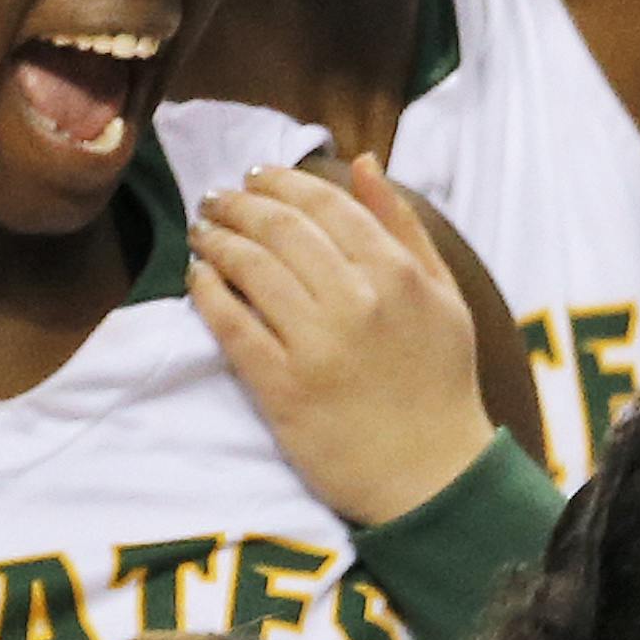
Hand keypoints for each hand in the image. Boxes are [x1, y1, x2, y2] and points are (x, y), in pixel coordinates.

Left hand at [189, 157, 492, 523]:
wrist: (433, 474)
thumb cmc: (440, 382)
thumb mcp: (443, 294)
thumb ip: (403, 226)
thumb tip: (363, 164)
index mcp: (396, 273)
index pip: (325, 204)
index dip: (281, 181)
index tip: (256, 176)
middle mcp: (355, 301)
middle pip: (280, 228)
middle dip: (239, 203)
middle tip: (217, 197)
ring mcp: (316, 346)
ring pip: (250, 268)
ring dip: (216, 239)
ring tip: (202, 229)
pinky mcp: (283, 389)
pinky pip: (232, 327)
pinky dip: (208, 292)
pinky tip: (197, 276)